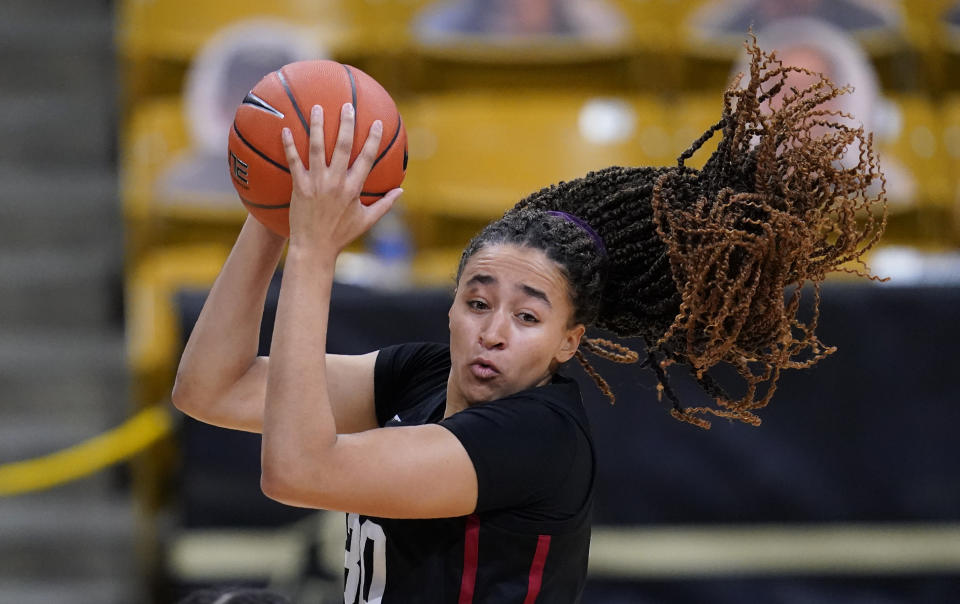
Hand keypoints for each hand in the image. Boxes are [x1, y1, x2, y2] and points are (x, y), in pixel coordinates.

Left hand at [281, 102, 402, 255]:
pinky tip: (285, 130)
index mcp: (353, 189)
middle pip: (342, 147)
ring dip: (317, 126)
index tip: (376, 122)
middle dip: (345, 124)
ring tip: (316, 108)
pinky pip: (294, 162)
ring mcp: (317, 184)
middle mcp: (336, 182)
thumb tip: (401, 190)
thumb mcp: (367, 220)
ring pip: (316, 149)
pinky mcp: (300, 188)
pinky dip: (289, 146)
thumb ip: (385, 204)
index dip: (372, 139)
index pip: (366, 158)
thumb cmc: (341, 235)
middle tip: (346, 105)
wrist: (314, 248)